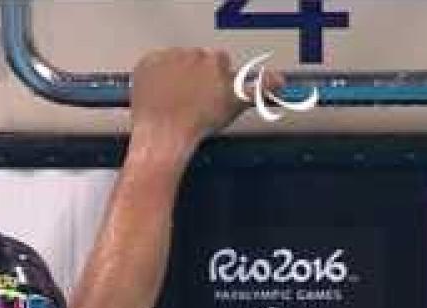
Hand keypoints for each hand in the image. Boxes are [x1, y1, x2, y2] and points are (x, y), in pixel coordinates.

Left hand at [127, 48, 276, 140]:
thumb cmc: (200, 123)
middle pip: (195, 60)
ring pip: (173, 61)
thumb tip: (280, 80)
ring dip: (173, 74)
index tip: (206, 94)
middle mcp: (191, 54)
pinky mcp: (146, 64)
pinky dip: (154, 76)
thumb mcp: (235, 105)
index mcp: (214, 61)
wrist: (164, 135)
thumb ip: (258, 89)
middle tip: (189, 99)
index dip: (212, 80)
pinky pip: (151, 64)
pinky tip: (158, 95)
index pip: (217, 61)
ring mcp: (166, 58)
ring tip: (172, 100)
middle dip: (193, 75)